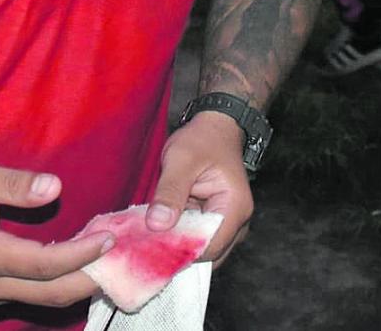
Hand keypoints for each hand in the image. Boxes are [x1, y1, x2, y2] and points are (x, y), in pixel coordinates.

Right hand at [0, 160, 112, 305]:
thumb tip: (55, 188)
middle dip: (91, 278)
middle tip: (121, 257)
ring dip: (79, 283)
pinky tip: (79, 264)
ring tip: (108, 260)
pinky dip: (61, 283)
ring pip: (45, 299)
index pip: (45, 264)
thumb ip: (15, 184)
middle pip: (52, 293)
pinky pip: (34, 295)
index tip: (109, 238)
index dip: (81, 254)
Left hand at [145, 113, 252, 267]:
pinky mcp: (213, 219)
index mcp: (234, 209)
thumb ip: (170, 191)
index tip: (150, 246)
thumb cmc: (202, 139)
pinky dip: (177, 232)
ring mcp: (226, 223)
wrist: (215, 127)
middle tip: (144, 242)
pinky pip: (195, 234)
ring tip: (147, 234)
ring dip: (175, 241)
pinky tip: (157, 225)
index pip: (208, 247)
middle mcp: (236, 222)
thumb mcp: (181, 159)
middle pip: (205, 253)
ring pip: (198, 246)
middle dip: (176, 249)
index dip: (180, 251)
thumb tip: (157, 225)